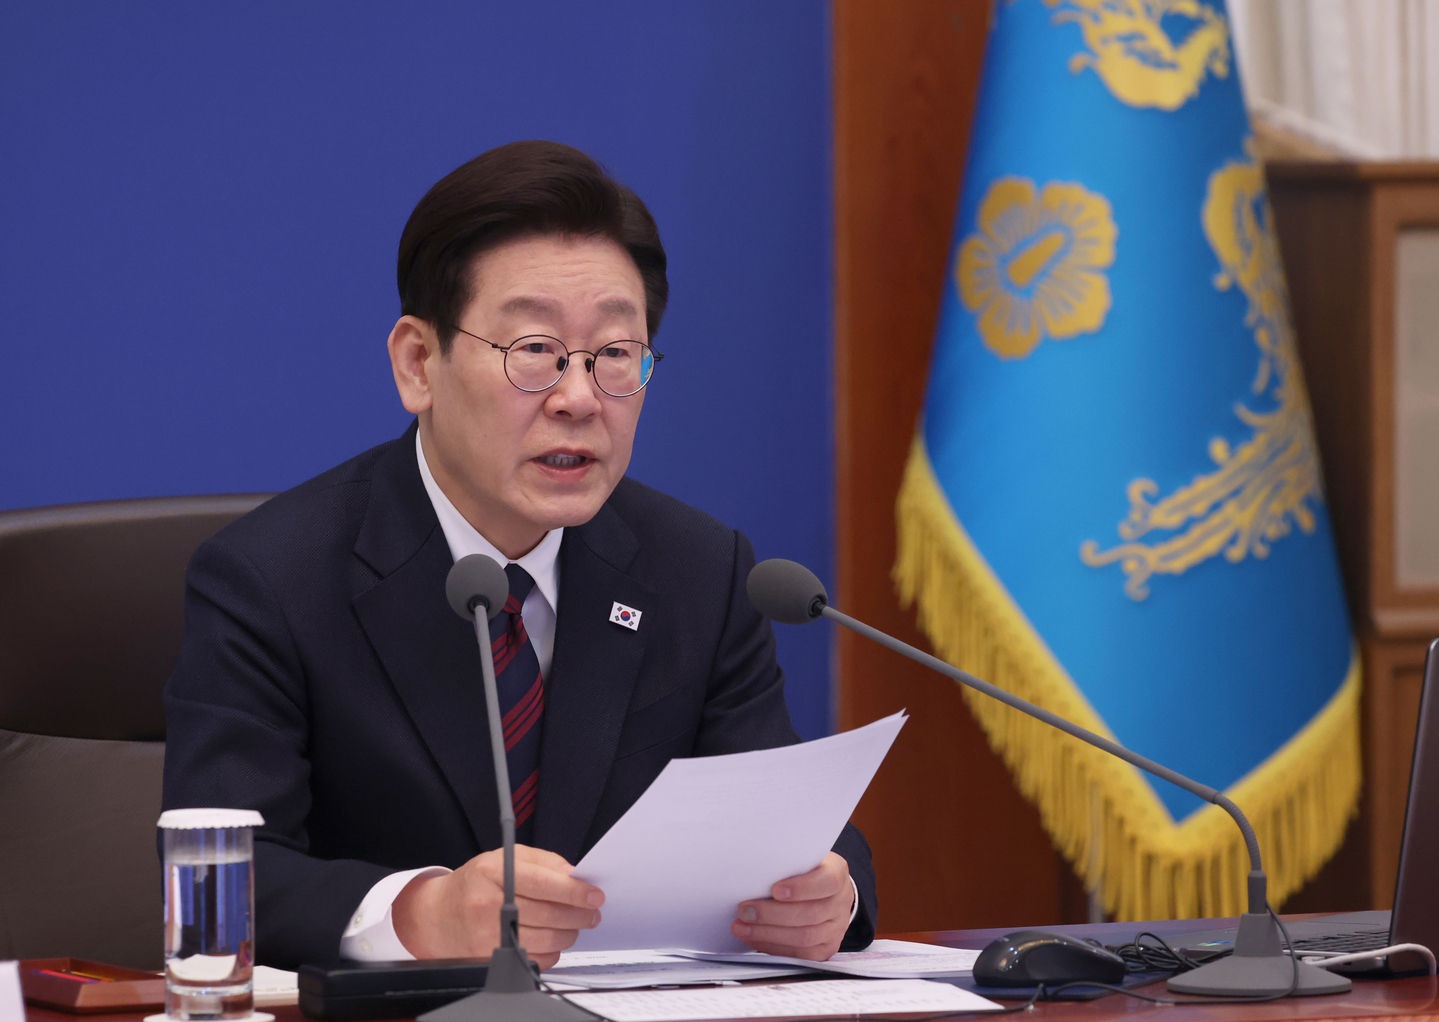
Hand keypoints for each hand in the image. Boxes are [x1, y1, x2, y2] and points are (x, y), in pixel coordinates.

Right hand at [392, 845, 603, 968]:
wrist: (437, 915)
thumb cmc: (475, 883)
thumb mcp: (504, 858)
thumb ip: (543, 862)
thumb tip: (575, 875)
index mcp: (494, 873)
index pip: (544, 883)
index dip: (574, 891)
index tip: (595, 895)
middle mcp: (489, 905)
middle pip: (550, 914)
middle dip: (579, 914)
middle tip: (592, 912)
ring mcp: (489, 936)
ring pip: (548, 940)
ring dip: (569, 933)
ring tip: (573, 924)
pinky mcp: (492, 959)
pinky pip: (537, 959)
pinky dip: (552, 950)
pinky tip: (551, 938)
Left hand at [731, 852, 852, 960]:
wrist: (824, 890)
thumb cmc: (805, 871)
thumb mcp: (800, 859)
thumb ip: (784, 865)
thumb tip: (752, 874)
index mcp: (837, 872)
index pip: (827, 881)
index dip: (801, 888)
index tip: (775, 890)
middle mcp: (841, 901)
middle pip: (810, 914)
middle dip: (772, 915)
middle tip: (745, 911)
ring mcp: (837, 927)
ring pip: (804, 938)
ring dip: (768, 934)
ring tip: (743, 927)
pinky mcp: (827, 947)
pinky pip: (801, 954)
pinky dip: (774, 947)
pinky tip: (755, 939)